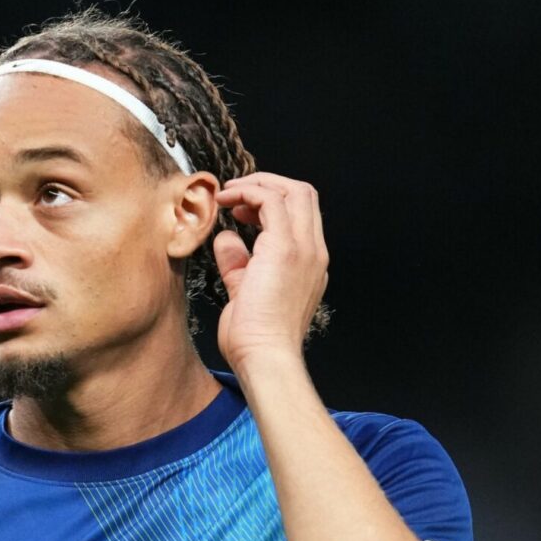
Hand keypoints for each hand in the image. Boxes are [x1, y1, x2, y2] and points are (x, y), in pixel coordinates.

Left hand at [213, 173, 328, 371]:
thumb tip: (226, 239)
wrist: (264, 356)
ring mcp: (304, 249)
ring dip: (257, 184)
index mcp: (309, 262)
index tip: (240, 210)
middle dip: (267, 183)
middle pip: (303, 194)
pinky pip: (271, 201)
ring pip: (294, 191)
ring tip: (228, 194)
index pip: (300, 214)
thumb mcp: (243, 290)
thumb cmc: (254, 335)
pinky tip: (227, 201)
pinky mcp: (285, 249)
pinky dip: (248, 193)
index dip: (270, 201)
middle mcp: (314, 252)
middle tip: (235, 192)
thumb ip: (238, 262)